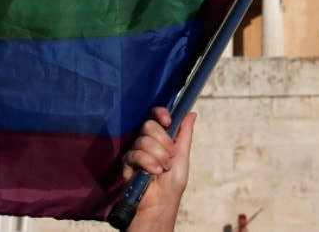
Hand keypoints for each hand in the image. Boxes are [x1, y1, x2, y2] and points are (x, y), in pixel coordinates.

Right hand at [122, 107, 196, 231]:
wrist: (160, 204)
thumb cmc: (172, 184)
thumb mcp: (182, 157)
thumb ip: (184, 134)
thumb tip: (191, 113)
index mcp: (161, 138)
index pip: (156, 117)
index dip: (160, 114)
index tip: (168, 122)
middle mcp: (147, 142)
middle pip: (149, 125)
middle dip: (163, 141)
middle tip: (170, 156)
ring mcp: (136, 152)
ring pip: (143, 140)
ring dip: (158, 156)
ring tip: (162, 170)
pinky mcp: (127, 163)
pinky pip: (135, 154)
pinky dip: (148, 163)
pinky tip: (153, 173)